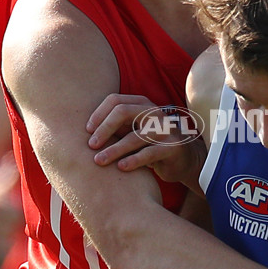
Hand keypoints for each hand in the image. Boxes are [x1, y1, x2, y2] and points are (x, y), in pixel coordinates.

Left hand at [86, 93, 205, 185]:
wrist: (184, 160)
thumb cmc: (150, 145)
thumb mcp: (132, 131)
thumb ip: (115, 127)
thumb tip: (83, 130)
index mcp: (142, 104)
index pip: (115, 100)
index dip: (99, 114)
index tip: (87, 131)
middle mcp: (154, 113)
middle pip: (123, 112)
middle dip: (104, 129)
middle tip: (91, 145)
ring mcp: (166, 129)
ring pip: (135, 136)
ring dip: (114, 149)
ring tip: (99, 161)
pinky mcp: (173, 148)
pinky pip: (150, 153)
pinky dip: (133, 161)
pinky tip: (121, 168)